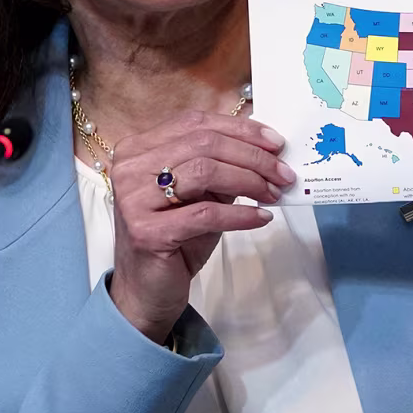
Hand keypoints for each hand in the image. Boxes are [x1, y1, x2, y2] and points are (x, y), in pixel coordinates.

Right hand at [104, 111, 292, 343]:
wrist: (146, 290)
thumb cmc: (176, 238)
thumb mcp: (200, 193)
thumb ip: (222, 166)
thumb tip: (267, 148)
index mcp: (138, 148)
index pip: (195, 123)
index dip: (240, 129)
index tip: (275, 143)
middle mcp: (129, 168)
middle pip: (203, 143)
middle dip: (253, 156)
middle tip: (283, 173)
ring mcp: (133, 199)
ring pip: (204, 171)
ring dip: (249, 181)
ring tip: (273, 194)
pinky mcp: (146, 232)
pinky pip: (205, 213)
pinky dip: (240, 214)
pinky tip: (260, 218)